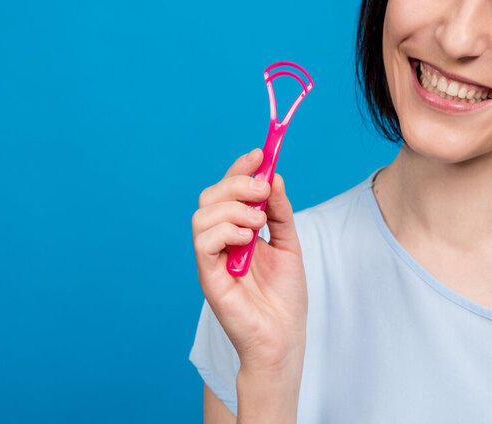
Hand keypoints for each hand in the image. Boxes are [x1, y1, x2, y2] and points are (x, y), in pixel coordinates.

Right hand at [192, 148, 307, 373]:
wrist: (284, 337)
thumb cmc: (284, 296)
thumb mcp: (289, 243)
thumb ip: (280, 211)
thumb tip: (273, 177)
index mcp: (236, 230)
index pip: (227, 189)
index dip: (239, 169)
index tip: (260, 154)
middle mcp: (220, 241)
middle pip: (210, 196)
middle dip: (237, 183)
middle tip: (263, 191)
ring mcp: (211, 258)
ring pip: (202, 215)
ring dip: (234, 208)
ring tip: (259, 223)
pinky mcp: (208, 277)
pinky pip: (203, 243)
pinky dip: (225, 231)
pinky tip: (247, 239)